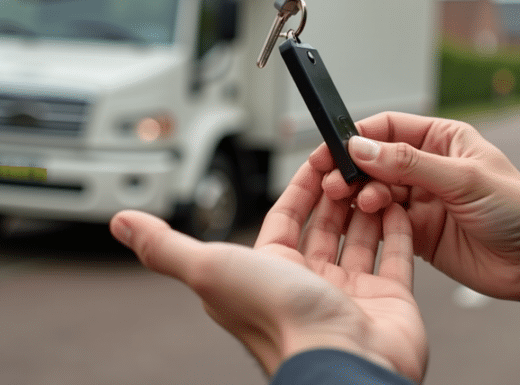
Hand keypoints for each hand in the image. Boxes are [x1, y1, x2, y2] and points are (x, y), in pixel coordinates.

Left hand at [109, 159, 427, 381]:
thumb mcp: (210, 270)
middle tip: (349, 160)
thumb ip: (166, 246)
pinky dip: (397, 227)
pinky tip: (397, 201)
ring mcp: (350, 292)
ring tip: (374, 173)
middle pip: (324, 224)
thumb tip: (122, 223)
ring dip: (366, 202)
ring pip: (359, 235)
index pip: (284, 218)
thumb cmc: (277, 322)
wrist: (342, 363)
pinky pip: (395, 255)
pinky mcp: (388, 299)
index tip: (316, 155)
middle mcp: (308, 283)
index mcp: (268, 273)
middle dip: (335, 189)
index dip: (299, 186)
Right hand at [314, 112, 519, 309]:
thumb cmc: (519, 209)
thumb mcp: (464, 178)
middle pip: (376, 161)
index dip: (359, 136)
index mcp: (442, 140)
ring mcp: (422, 200)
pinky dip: (369, 222)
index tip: (334, 148)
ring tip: (358, 202)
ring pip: (375, 192)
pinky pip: (383, 223)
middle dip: (354, 170)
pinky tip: (365, 221)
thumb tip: (364, 148)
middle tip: (337, 182)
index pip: (389, 128)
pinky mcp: (418, 233)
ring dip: (361, 196)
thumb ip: (410, 164)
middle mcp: (428, 167)